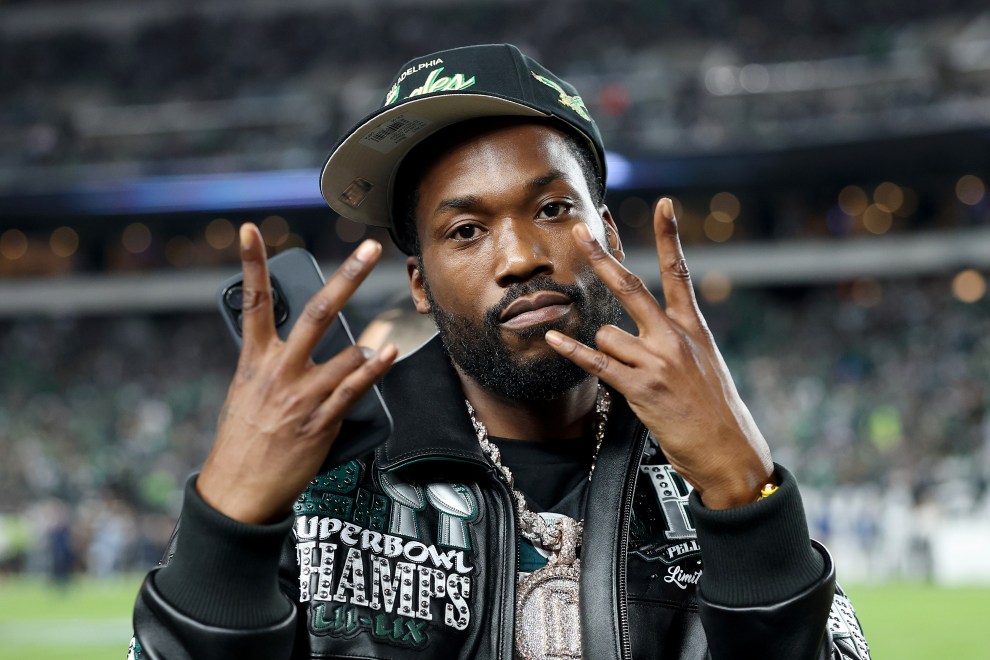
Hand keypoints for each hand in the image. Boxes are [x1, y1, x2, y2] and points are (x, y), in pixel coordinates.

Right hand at [197, 224, 397, 523]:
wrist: (238, 492)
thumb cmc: (241, 441)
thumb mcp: (244, 393)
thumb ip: (268, 364)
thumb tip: (291, 346)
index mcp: (253, 360)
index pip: (251, 302)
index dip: (251, 264)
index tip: (251, 231)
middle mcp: (279, 371)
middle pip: (319, 312)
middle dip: (348, 276)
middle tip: (371, 249)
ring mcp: (302, 395)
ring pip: (346, 353)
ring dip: (365, 349)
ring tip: (377, 347)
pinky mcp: (321, 420)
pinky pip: (355, 387)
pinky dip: (375, 368)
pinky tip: (389, 353)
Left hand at [545, 199, 772, 508]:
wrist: (731, 451)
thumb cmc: (716, 410)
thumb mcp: (706, 362)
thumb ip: (677, 338)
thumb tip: (641, 326)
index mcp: (693, 328)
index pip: (680, 272)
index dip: (669, 236)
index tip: (664, 204)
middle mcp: (674, 337)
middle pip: (631, 286)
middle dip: (602, 256)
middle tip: (581, 230)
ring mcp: (657, 361)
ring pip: (609, 334)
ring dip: (610, 351)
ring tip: (634, 377)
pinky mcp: (641, 388)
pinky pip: (597, 362)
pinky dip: (573, 351)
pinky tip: (553, 338)